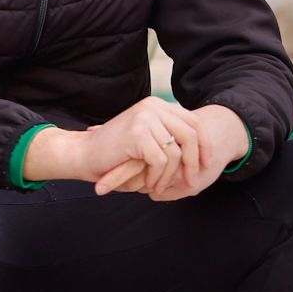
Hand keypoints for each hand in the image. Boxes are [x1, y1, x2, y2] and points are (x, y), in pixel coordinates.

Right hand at [22, 96, 202, 191]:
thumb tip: (207, 149)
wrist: (84, 154)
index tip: (205, 165)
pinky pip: (161, 162)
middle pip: (191, 136)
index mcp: (156, 104)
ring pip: (177, 152)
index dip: (205, 145)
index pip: (194, 122)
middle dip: (195, 162)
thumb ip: (170, 135)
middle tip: (192, 182)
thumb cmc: (117, 152)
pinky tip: (149, 184)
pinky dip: (158, 177)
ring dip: (171, 175)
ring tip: (160, 187)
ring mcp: (144, 118)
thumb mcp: (149, 138)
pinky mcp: (137, 134)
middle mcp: (152, 106)